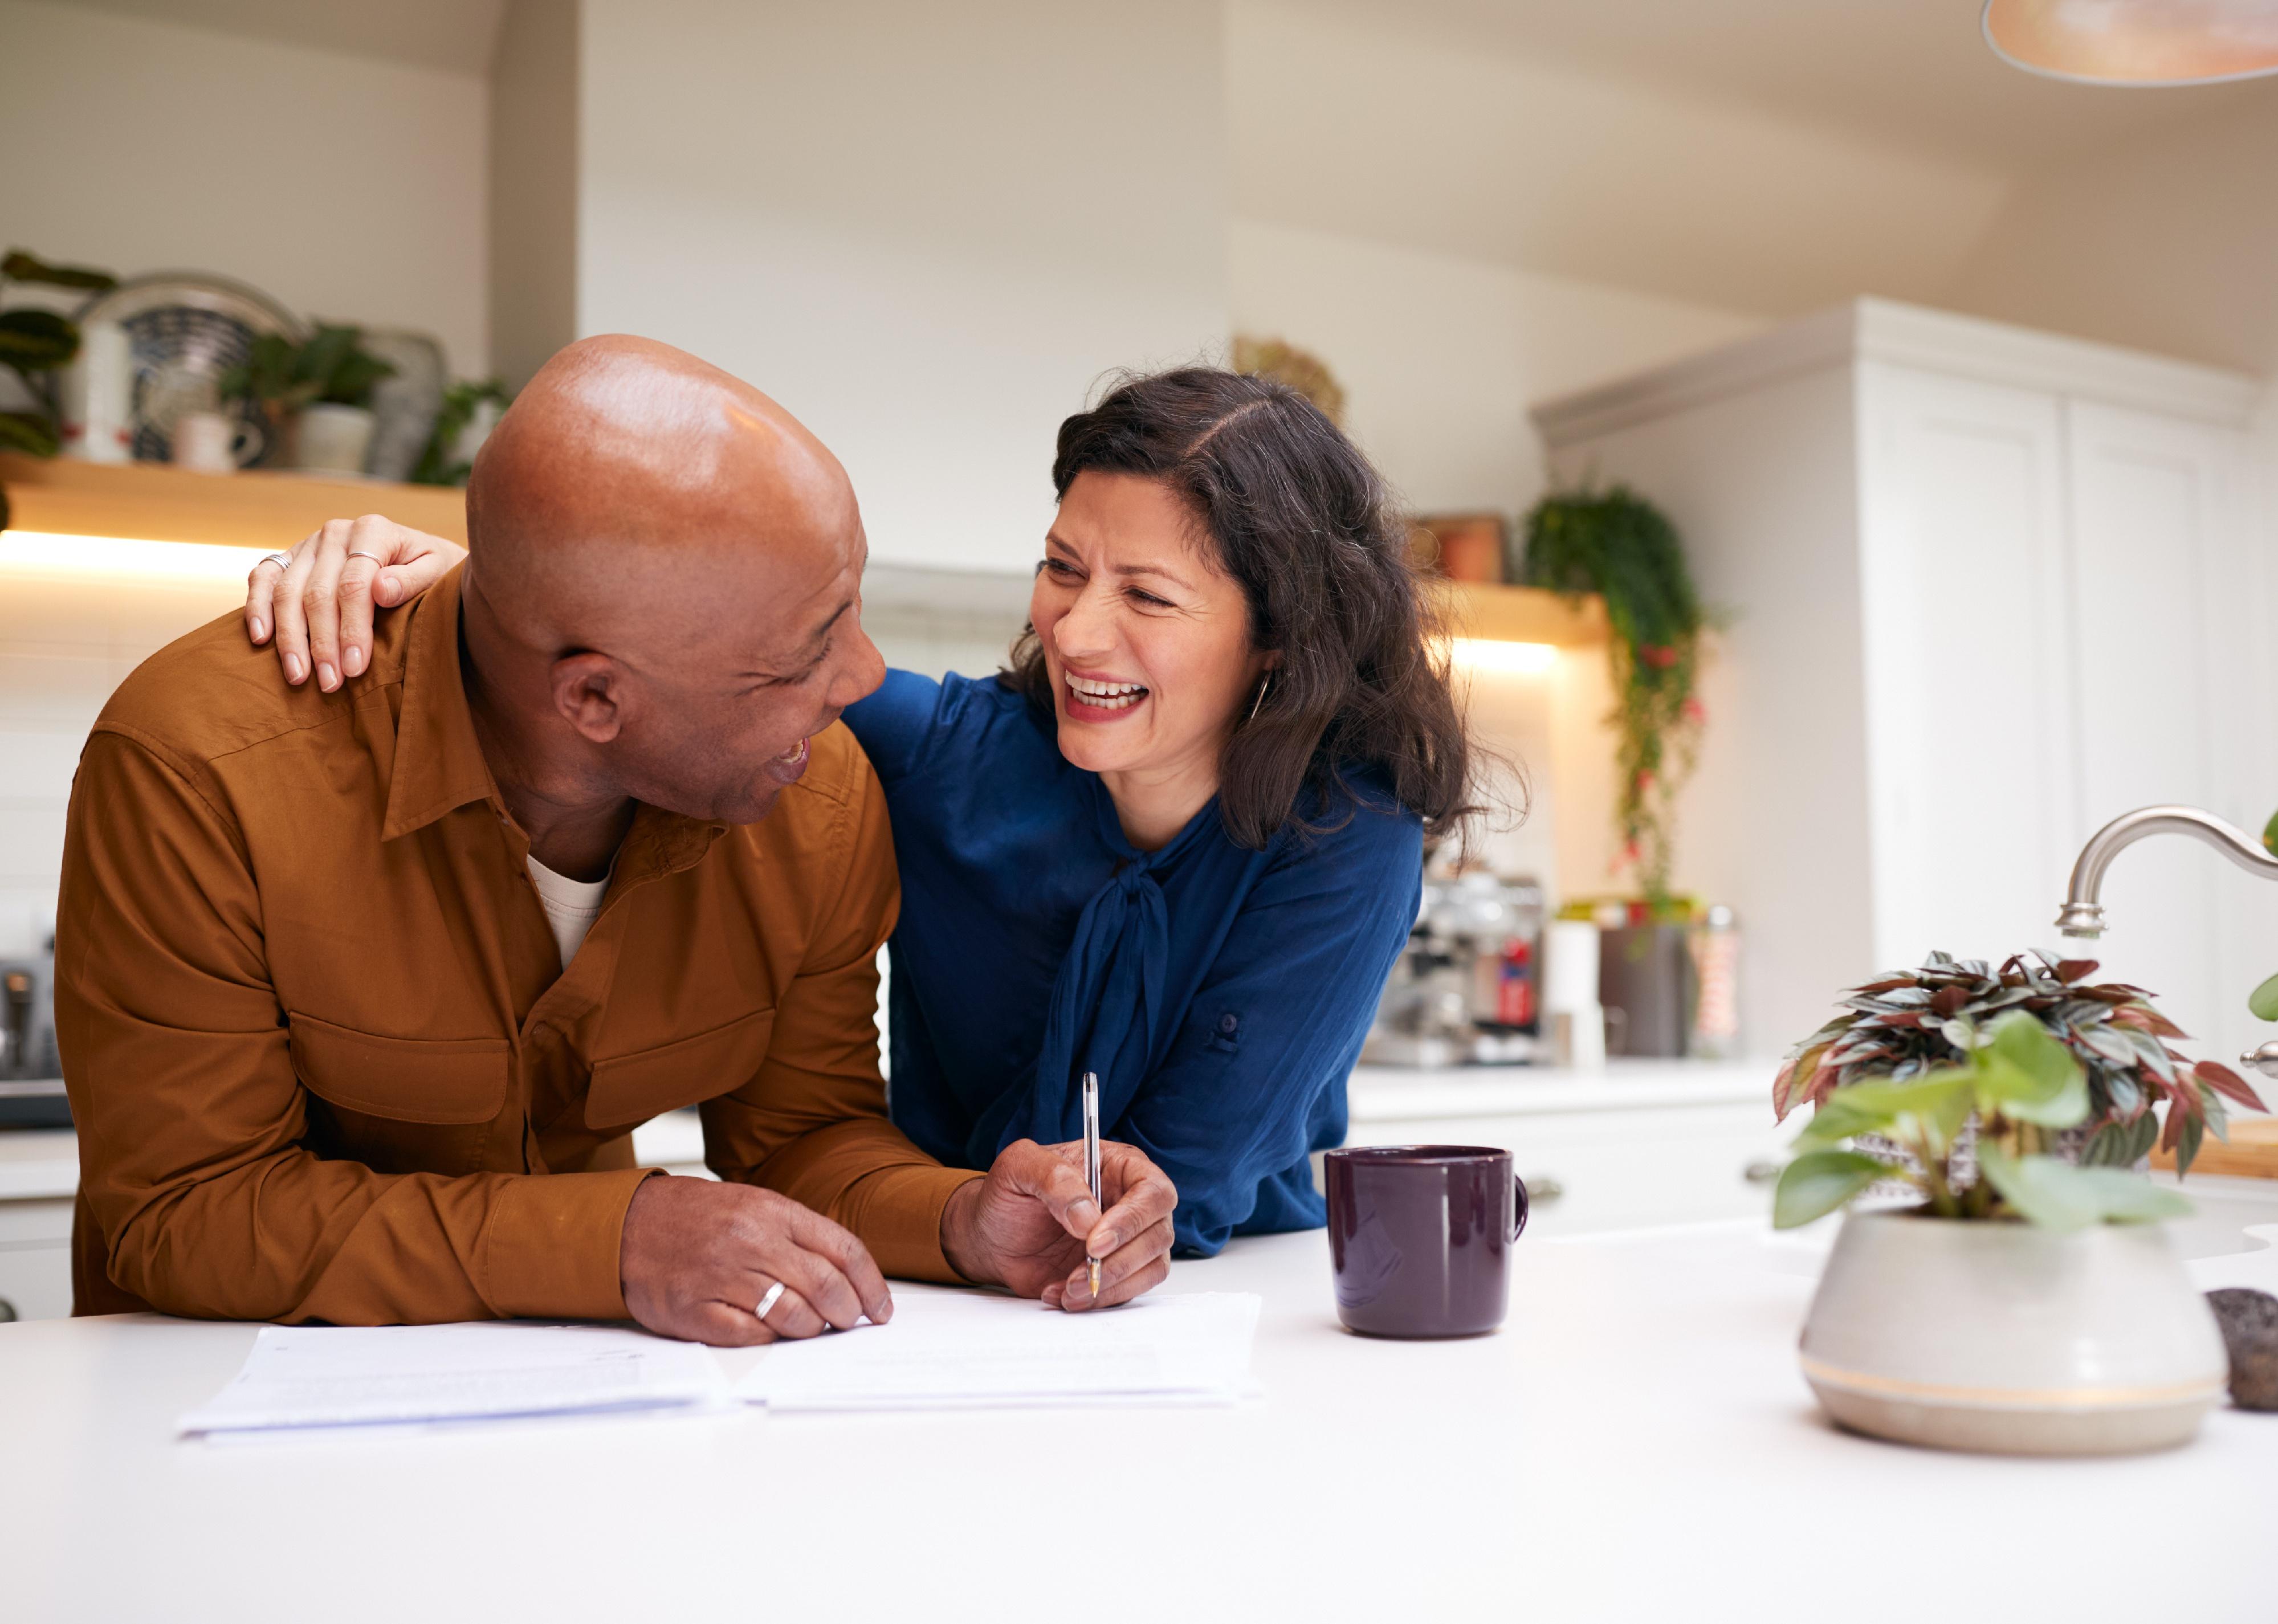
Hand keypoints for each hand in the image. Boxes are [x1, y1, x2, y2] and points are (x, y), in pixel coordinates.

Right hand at [245, 515, 466, 691]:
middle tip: (330, 683)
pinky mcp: (291, 557)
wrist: (422, 557)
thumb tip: (382, 589)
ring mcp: (309, 544)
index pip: (354, 585)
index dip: (352, 629)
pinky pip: (264, 577)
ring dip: (290, 637)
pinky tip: (261, 639)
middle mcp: (336, 533)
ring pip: (287, 591)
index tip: (355, 668)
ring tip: (299, 676)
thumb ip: (413, 579)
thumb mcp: (440, 571)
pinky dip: (257, 607)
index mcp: (373, 531)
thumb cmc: (434, 570)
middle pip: (318, 593)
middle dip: (322, 643)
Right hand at [618, 1174, 893, 1346]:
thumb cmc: (697, 1217)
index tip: (881, 1308)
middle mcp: (752, 1241)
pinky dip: (768, 1340)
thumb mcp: (753, 1205)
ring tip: (809, 1328)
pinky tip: (766, 1331)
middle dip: (848, 1313)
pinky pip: (751, 1336)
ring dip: (811, 1329)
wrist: (627, 1224)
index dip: (872, 1284)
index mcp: (773, 1211)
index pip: (844, 1249)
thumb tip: (847, 1276)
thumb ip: (797, 1234)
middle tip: (848, 1322)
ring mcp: (723, 1276)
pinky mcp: (696, 1310)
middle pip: (826, 1286)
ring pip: (794, 1316)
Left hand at [939, 1139, 1176, 1310]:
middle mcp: (1132, 1202)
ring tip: (1067, 1288)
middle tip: (1079, 1273)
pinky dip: (1098, 1299)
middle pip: (1159, 1233)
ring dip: (1111, 1285)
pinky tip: (1062, 1293)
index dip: (1131, 1219)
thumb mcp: (1018, 1167)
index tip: (1095, 1242)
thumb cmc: (1008, 1194)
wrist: (991, 1236)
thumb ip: (1053, 1179)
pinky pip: (1128, 1291)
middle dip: (1120, 1261)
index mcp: (1119, 1166)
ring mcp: (1129, 1240)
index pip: (1152, 1191)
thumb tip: (1088, 1216)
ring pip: (1151, 1267)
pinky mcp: (1118, 1271)